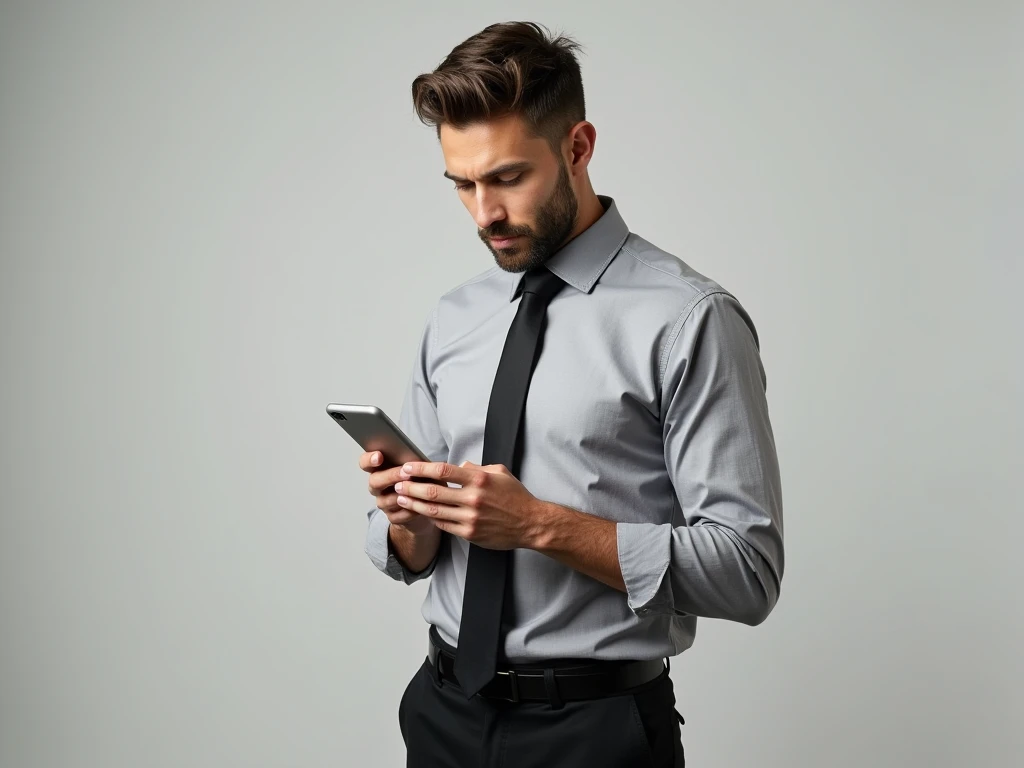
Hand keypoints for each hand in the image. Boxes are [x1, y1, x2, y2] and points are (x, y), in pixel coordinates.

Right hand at [359, 451, 435, 535]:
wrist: (424, 503)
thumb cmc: (418, 479)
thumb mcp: (415, 467)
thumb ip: (409, 462)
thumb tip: (413, 459)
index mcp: (379, 469)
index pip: (365, 462)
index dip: (369, 459)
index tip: (379, 456)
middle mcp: (377, 486)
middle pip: (374, 481)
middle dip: (391, 476)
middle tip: (406, 474)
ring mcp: (383, 502)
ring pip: (385, 500)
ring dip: (401, 495)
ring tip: (416, 491)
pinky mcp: (392, 517)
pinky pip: (396, 515)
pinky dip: (408, 510)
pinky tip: (418, 506)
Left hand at [393, 460, 546, 549]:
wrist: (531, 523)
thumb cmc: (516, 497)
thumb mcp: (500, 473)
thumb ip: (477, 468)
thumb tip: (459, 466)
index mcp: (479, 480)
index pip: (444, 470)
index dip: (422, 468)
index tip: (409, 467)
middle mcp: (473, 499)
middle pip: (433, 491)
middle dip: (411, 487)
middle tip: (397, 483)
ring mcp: (471, 518)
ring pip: (434, 510)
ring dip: (414, 503)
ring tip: (402, 498)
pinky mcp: (470, 534)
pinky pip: (444, 525)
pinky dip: (430, 518)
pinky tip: (421, 512)